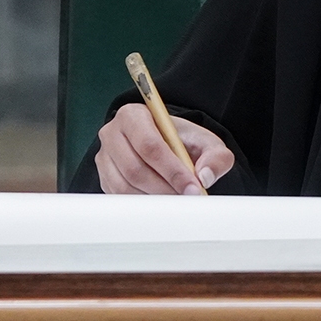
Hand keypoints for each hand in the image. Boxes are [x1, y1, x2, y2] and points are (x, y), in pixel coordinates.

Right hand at [95, 104, 234, 194]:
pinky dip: (142, 204)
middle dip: (165, 188)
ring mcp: (105, 157)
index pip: (149, 145)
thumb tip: (204, 177)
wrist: (169, 147)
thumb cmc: (183, 142)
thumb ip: (215, 157)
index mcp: (134, 116)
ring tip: (177, 199)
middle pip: (134, 168)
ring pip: (125, 186)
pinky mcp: (105, 177)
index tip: (192, 187)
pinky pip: (120, 196)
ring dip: (154, 198)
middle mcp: (112, 133)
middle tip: (186, 198)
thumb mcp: (206, 143)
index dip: (172, 170)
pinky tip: (161, 201)